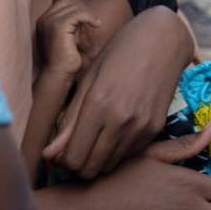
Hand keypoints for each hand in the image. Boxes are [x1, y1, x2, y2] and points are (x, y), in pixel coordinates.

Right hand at [36, 0, 99, 83]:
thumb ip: (73, 21)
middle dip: (83, 10)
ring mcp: (50, 21)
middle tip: (92, 22)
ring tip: (93, 25)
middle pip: (69, 1)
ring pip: (74, 7)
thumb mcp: (69, 34)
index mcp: (44, 20)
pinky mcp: (58, 26)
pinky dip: (89, 17)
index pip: (63, 1)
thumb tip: (85, 9)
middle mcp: (44, 19)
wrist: (59, 73)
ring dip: (87, 15)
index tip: (89, 17)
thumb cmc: (66, 57)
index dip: (78, 6)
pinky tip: (96, 25)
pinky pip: (78, 14)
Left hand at [44, 7, 190, 178]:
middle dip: (78, 163)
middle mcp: (121, 120)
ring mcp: (141, 127)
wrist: (161, 40)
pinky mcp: (155, 129)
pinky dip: (117, 150)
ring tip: (95, 137)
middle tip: (75, 148)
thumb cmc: (118, 54)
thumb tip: (49, 155)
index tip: (61, 150)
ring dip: (98, 158)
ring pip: (109, 166)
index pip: (72, 158)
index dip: (62, 159)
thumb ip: (69, 121)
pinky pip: (128, 154)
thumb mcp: (87, 81)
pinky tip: (115, 130)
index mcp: (98, 105)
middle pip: (90, 169)